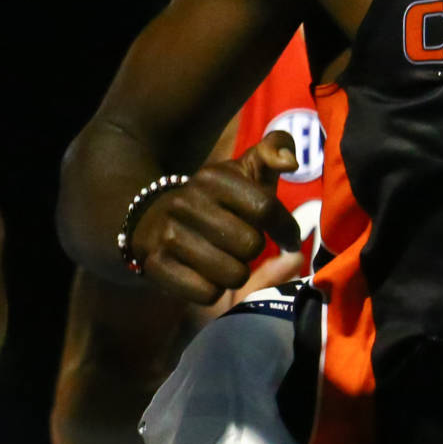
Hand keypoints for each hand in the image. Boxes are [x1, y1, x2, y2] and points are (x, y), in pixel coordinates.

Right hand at [128, 133, 301, 305]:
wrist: (151, 220)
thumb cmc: (217, 200)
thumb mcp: (245, 171)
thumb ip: (274, 150)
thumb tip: (290, 161)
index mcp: (212, 177)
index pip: (265, 208)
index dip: (285, 228)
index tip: (286, 236)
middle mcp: (185, 202)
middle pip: (250, 245)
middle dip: (254, 250)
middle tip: (243, 246)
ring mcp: (167, 235)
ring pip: (232, 274)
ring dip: (236, 273)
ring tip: (226, 260)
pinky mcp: (156, 265)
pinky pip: (207, 292)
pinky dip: (212, 290)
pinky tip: (205, 275)